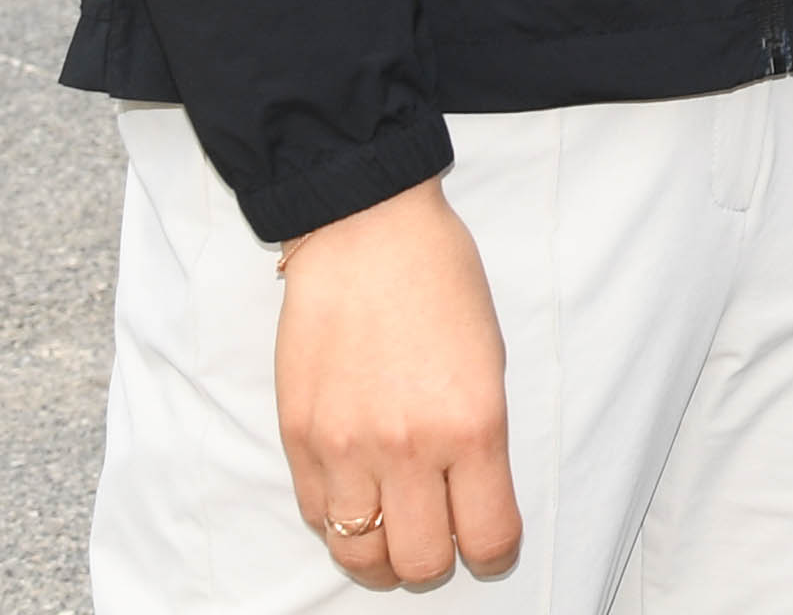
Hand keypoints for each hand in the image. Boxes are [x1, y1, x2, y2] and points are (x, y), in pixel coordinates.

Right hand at [274, 180, 519, 589]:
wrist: (366, 230)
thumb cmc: (441, 280)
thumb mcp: (491, 359)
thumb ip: (480, 436)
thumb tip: (469, 496)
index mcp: (473, 424)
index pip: (488, 538)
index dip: (493, 552)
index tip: (490, 542)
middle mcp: (410, 447)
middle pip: (420, 563)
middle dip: (435, 561)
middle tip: (439, 536)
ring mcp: (347, 446)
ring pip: (359, 554)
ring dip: (380, 553)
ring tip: (392, 530)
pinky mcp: (299, 437)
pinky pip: (317, 516)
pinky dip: (339, 520)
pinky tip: (357, 496)